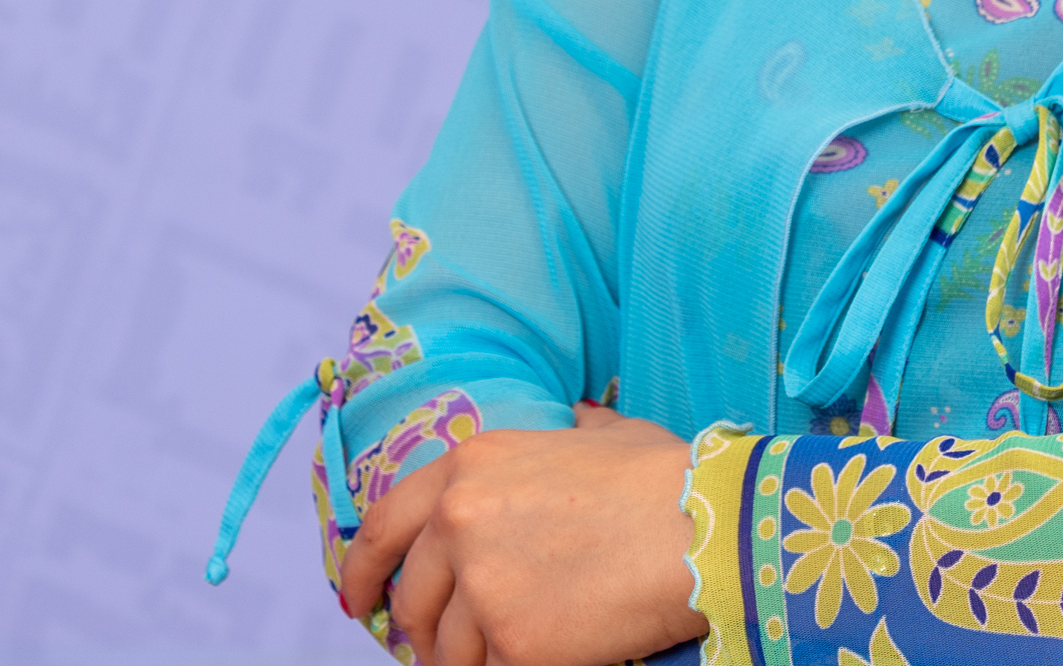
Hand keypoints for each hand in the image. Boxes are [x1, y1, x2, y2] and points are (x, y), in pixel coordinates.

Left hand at [338, 403, 709, 665]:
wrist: (702, 527)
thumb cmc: (664, 478)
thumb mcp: (605, 432)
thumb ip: (570, 429)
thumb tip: (573, 420)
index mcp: (474, 463)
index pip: (384, 524)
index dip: (362, 570)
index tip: (359, 602)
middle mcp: (462, 519)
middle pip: (410, 598)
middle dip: (419, 630)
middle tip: (442, 646)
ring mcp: (482, 584)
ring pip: (445, 650)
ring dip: (468, 659)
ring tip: (505, 651)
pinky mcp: (511, 642)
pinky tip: (539, 657)